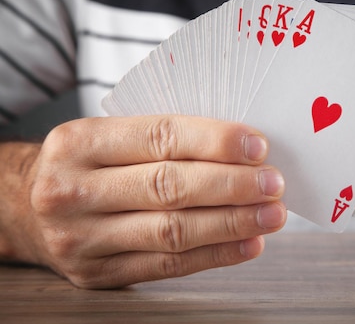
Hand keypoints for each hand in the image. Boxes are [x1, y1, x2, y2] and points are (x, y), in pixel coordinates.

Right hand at [15, 115, 285, 287]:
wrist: (25, 209)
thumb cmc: (86, 165)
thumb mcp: (108, 137)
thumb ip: (163, 138)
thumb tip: (242, 148)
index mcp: (79, 142)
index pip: (159, 137)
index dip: (214, 142)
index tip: (258, 147)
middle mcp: (73, 190)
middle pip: (168, 186)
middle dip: (231, 185)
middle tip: (273, 183)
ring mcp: (82, 238)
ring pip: (172, 231)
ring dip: (232, 223)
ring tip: (271, 215)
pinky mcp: (97, 275)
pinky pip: (167, 265)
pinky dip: (215, 255)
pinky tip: (248, 243)